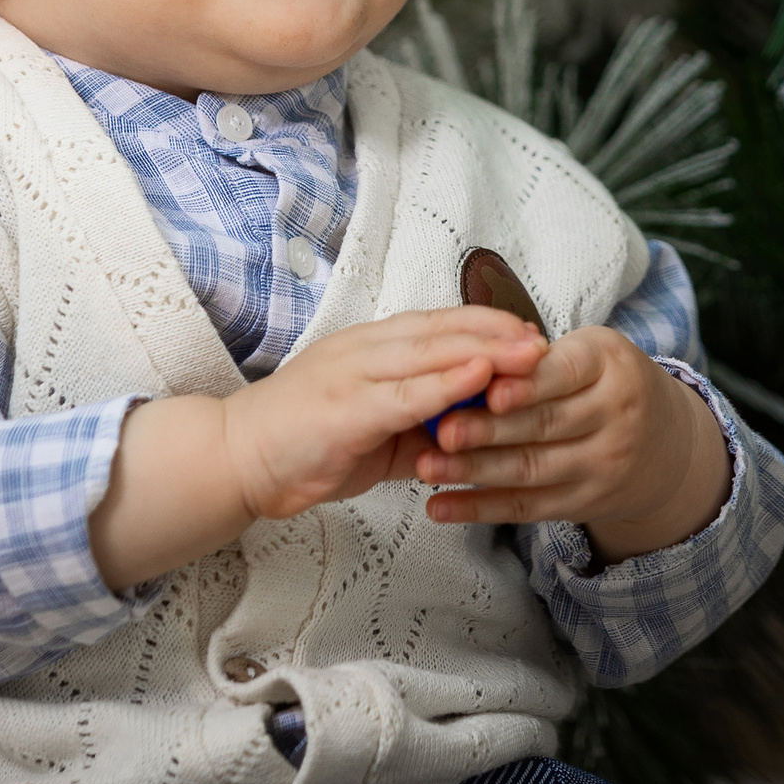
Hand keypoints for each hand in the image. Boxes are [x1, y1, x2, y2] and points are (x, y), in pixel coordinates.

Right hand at [89, 306, 544, 590]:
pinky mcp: (346, 408)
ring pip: (431, 352)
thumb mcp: (375, 430)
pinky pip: (406, 393)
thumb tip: (468, 429)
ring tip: (531, 352)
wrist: (238, 459)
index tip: (530, 331)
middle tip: (546, 338)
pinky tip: (482, 376)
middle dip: (498, 332)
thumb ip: (420, 423)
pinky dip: (447, 383)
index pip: (440, 324)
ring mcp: (354, 373)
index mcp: (372, 346)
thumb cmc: (304, 443)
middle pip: (444, 329)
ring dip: (486, 350)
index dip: (487, 324)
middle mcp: (366, 348)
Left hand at [413, 326, 732, 563]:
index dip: (526, 384)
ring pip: (532, 469)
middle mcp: (616, 415)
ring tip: (426, 466)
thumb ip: (535, 358)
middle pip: (544, 424)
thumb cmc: (604, 383)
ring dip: (474, 471)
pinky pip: (528, 508)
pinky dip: (480, 508)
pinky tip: (440, 507)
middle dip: (488, 429)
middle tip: (439, 429)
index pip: (565, 373)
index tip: (487, 389)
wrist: (668, 443)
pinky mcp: (587, 502)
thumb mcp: (587, 353)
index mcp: (610, 364)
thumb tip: (469, 359)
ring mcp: (605, 464)